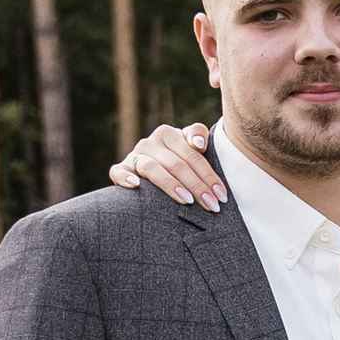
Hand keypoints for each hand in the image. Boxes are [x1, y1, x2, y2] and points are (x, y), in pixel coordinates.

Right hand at [109, 121, 223, 208]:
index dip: (209, 175)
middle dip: (197, 186)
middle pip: (176, 164)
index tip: (221, 196)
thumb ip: (198, 136)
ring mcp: (134, 156)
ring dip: (170, 185)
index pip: (192, 155)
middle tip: (211, 206)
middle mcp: (150, 142)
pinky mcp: (120, 169)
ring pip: (152, 168)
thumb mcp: (191, 149)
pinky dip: (125, 177)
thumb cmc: (179, 161)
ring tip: (187, 201)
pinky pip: (119, 172)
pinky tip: (136, 186)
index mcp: (169, 134)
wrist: (152, 171)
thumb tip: (199, 144)